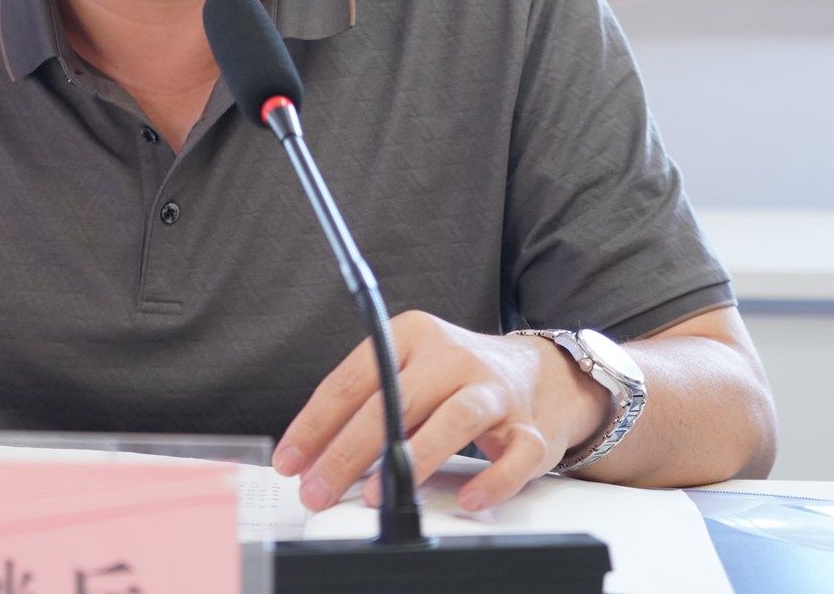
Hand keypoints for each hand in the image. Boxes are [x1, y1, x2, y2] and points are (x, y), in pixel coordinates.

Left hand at [272, 311, 611, 512]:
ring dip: (413, 459)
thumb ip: (368, 405)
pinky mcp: (530, 427)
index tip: (291, 459)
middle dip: (347, 451)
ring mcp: (495, 390)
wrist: (541, 375)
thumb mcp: (408, 371)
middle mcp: (453, 356)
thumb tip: (314, 457)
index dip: (316, 423)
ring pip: (454, 420)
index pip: (353, 378)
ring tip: (376, 495)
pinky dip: (493, 480)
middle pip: (395, 401)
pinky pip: (515, 456)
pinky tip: (469, 499)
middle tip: (318, 488)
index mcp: (412, 334)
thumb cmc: (457, 378)